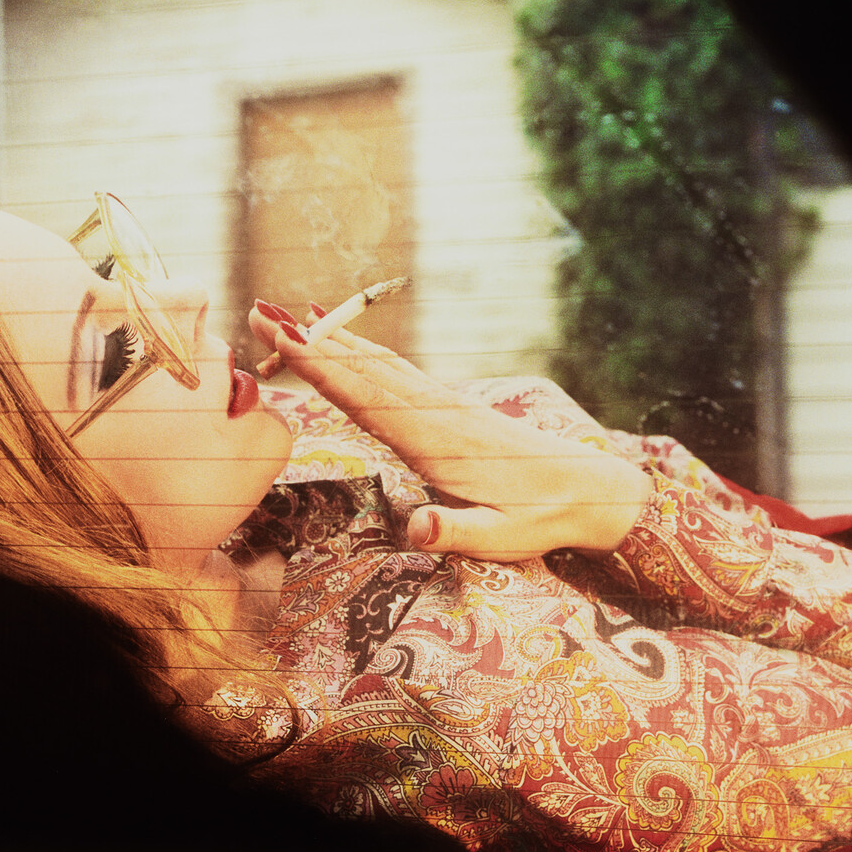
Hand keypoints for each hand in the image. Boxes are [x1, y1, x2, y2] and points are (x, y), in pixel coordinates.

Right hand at [248, 306, 652, 561]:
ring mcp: (442, 405)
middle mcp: (435, 413)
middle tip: (259, 312)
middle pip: (362, 369)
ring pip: (377, 363)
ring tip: (283, 317)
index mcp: (438, 442)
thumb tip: (416, 530)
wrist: (592, 489)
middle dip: (310, 342)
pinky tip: (342, 338)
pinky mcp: (448, 406)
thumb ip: (457, 533)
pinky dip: (360, 350)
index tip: (283, 340)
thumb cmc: (544, 519)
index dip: (323, 367)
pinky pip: (394, 371)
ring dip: (329, 339)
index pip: (368, 397)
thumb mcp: (504, 540)